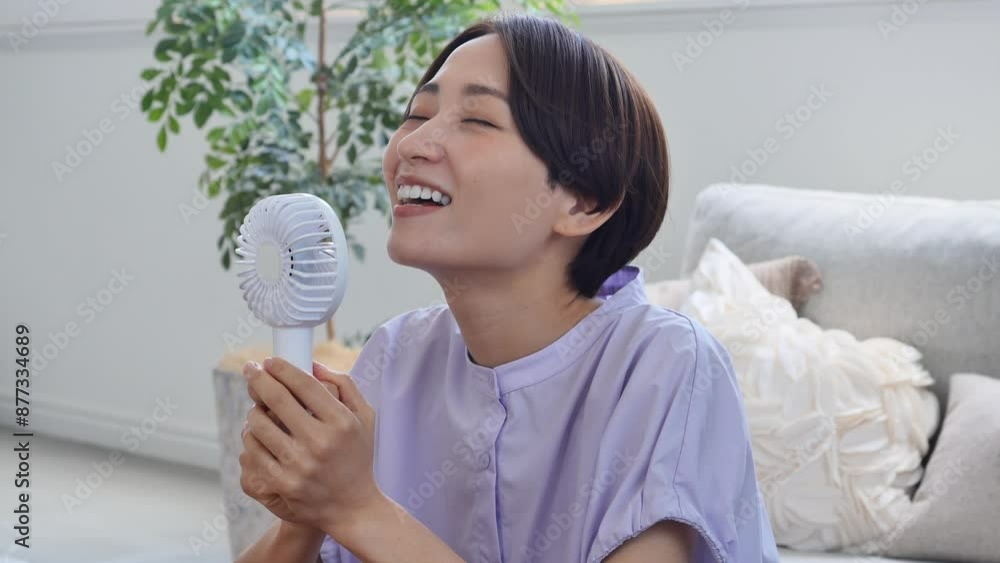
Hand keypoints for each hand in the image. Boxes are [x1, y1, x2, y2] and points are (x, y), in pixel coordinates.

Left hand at [238, 359, 342, 526]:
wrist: (353, 507)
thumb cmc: (358, 457)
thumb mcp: (364, 417)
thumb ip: (344, 385)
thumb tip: (312, 365)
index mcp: (342, 422)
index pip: (305, 385)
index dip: (283, 369)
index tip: (270, 361)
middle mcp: (320, 442)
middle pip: (277, 400)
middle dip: (258, 379)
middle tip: (250, 369)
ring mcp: (299, 465)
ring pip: (258, 425)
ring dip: (253, 412)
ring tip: (257, 410)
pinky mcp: (282, 483)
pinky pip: (253, 452)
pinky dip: (251, 439)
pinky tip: (255, 435)